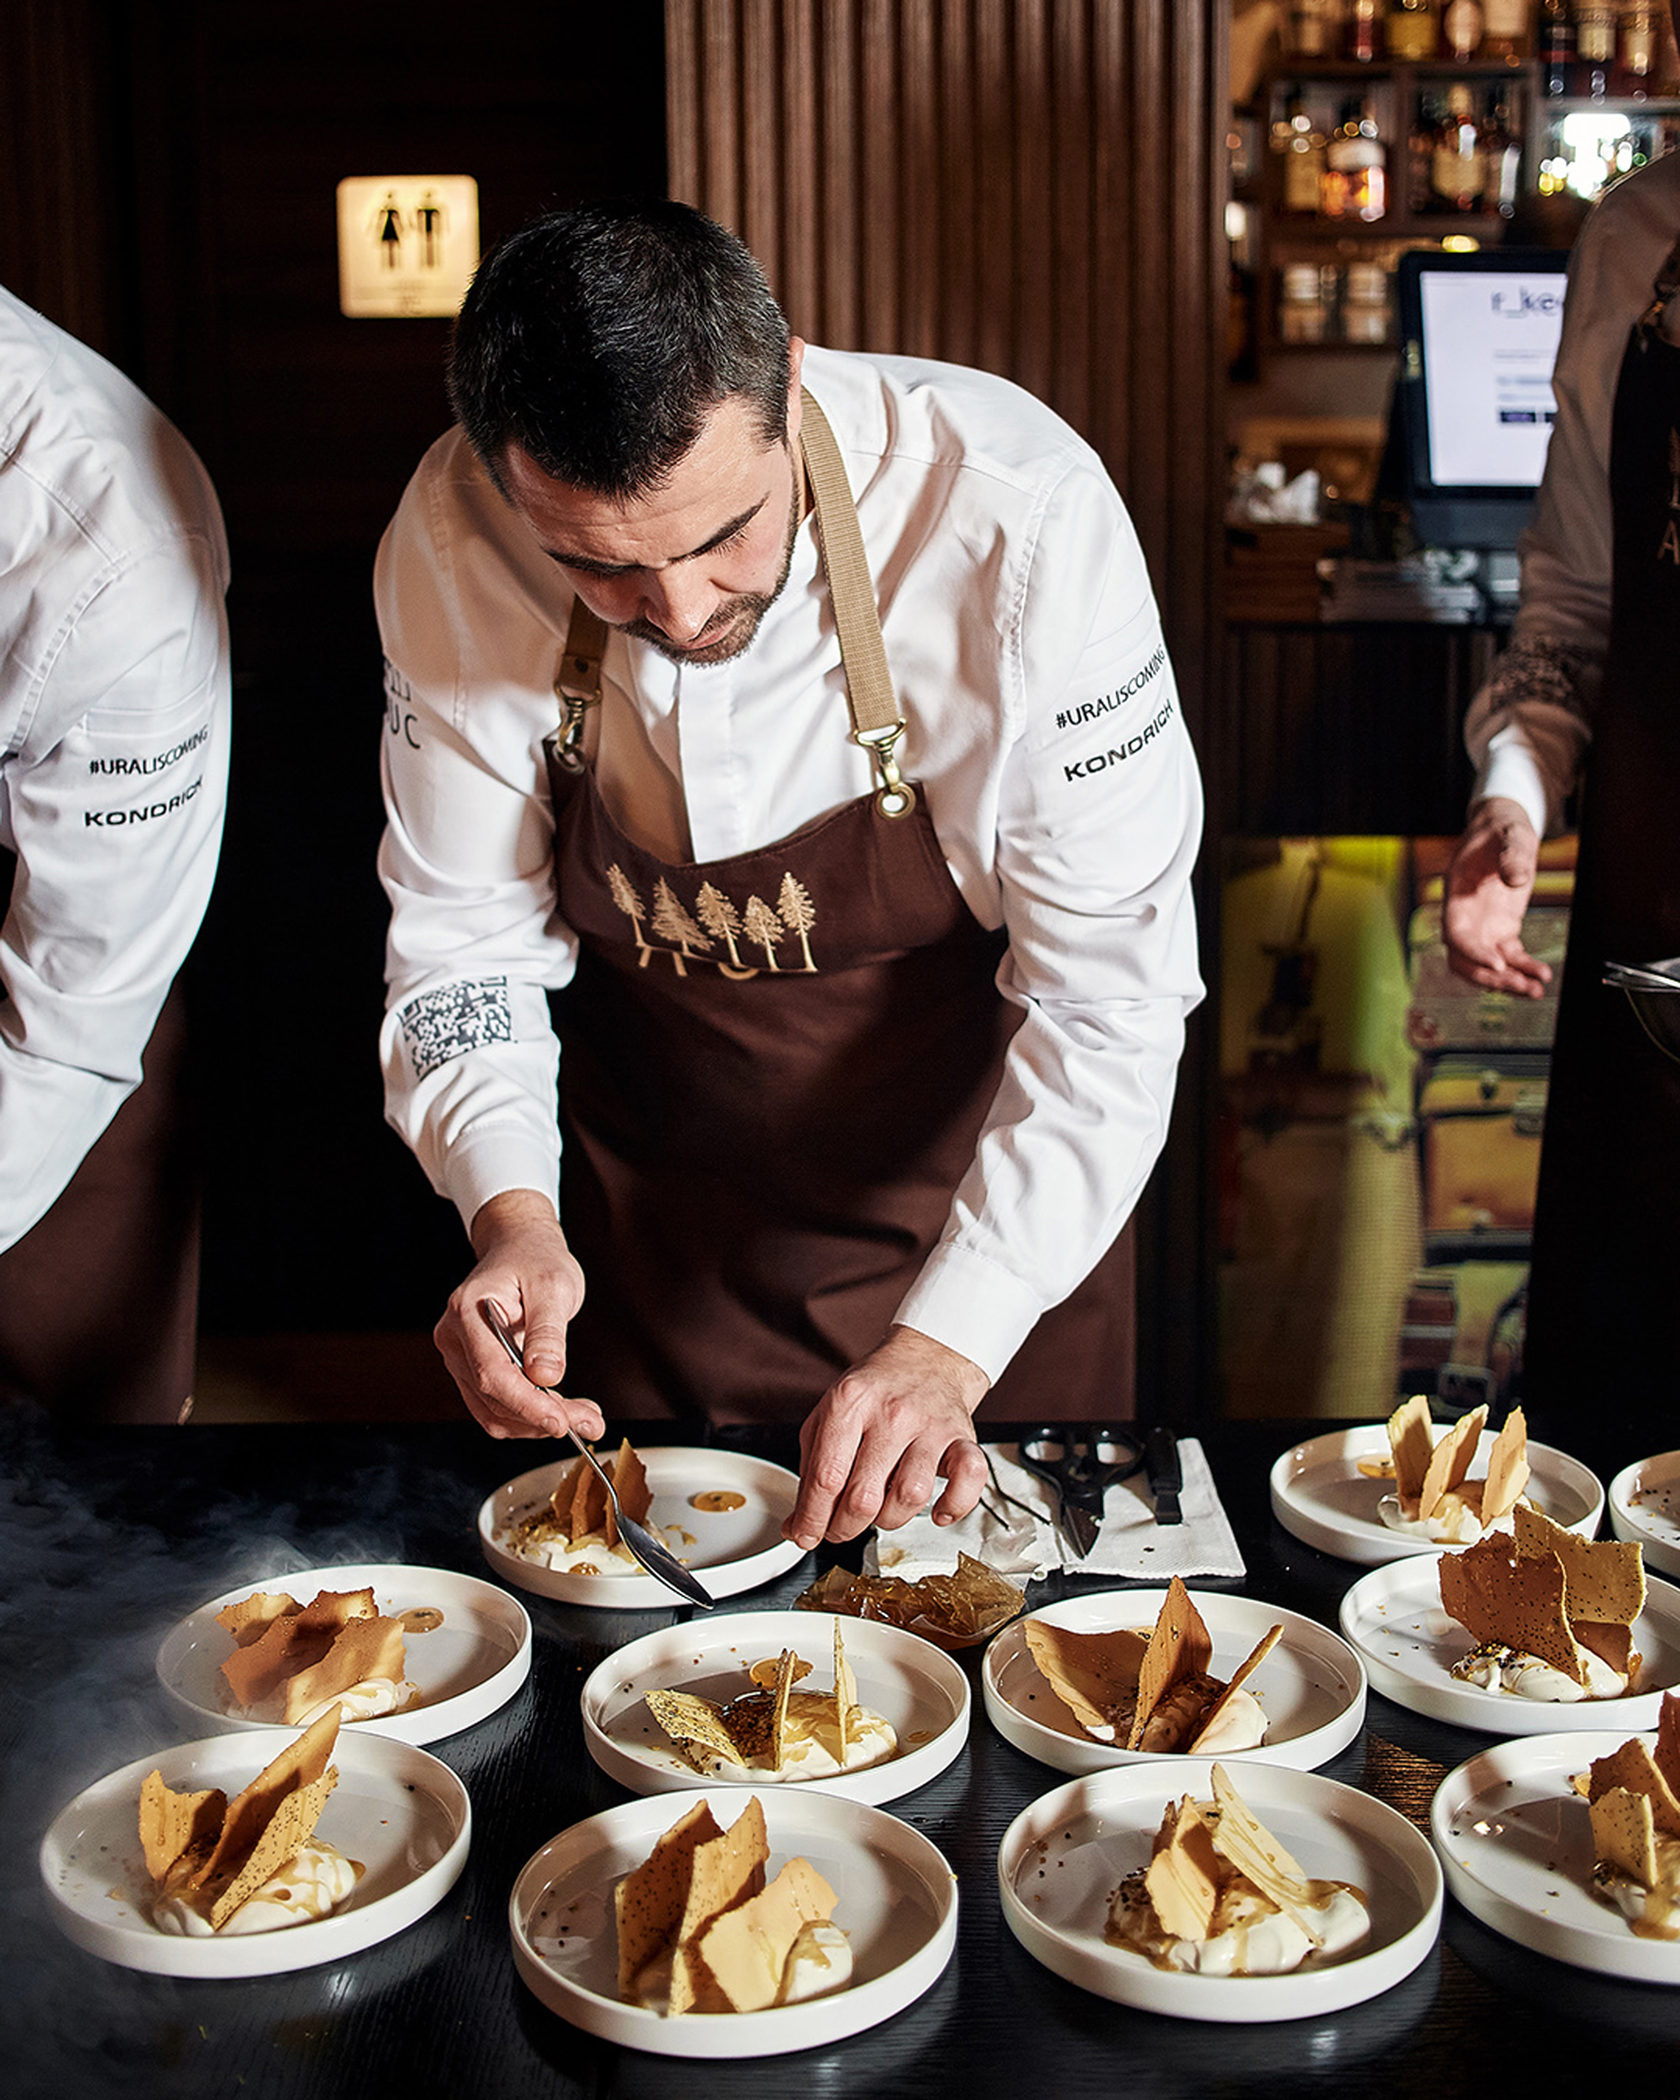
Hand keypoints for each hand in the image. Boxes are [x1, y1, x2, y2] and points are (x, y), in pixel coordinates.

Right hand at [433, 1190, 602, 1441]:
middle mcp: (454, 1338)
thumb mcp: (553, 1286)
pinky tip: (563, 1410)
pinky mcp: (474, 1369)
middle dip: (542, 1417)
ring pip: (493, 1411)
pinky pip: (496, 1406)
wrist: (520, 1246)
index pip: (491, 1372)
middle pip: (493, 1397)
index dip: (526, 1403)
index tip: (562, 1422)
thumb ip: (548, 1332)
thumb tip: (546, 1377)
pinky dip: (529, 1415)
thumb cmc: (535, 1258)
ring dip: (538, 1423)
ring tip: (585, 1417)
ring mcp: (460, 1356)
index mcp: (467, 1311)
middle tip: (591, 1422)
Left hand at [783, 1326, 989, 1549]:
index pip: (826, 1477)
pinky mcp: (962, 1437)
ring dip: (889, 1520)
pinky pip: (968, 1479)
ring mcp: (930, 1425)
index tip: (807, 1535)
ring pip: (910, 1498)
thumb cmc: (875, 1390)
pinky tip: (937, 1511)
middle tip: (840, 1528)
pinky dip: (954, 1506)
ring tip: (880, 1510)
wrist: (926, 1358)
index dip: (812, 1518)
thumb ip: (811, 1470)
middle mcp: (891, 1413)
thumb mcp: (829, 1414)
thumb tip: (799, 1526)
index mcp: (849, 1402)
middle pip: (863, 1497)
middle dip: (844, 1528)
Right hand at [1442, 796, 1551, 998]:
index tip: (1498, 963)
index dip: (1472, 952)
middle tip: (1519, 984)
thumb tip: (1517, 879)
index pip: (1455, 934)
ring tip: (1535, 989)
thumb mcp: (1510, 834)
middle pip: (1465, 960)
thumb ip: (1512, 854)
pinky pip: (1508, 957)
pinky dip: (1522, 969)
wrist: (1504, 830)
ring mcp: (1482, 926)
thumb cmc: (1501, 829)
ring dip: (1506, 982)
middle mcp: (1464, 916)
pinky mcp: (1501, 930)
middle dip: (1490, 977)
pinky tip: (1540, 975)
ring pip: (1484, 966)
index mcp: (1457, 894)